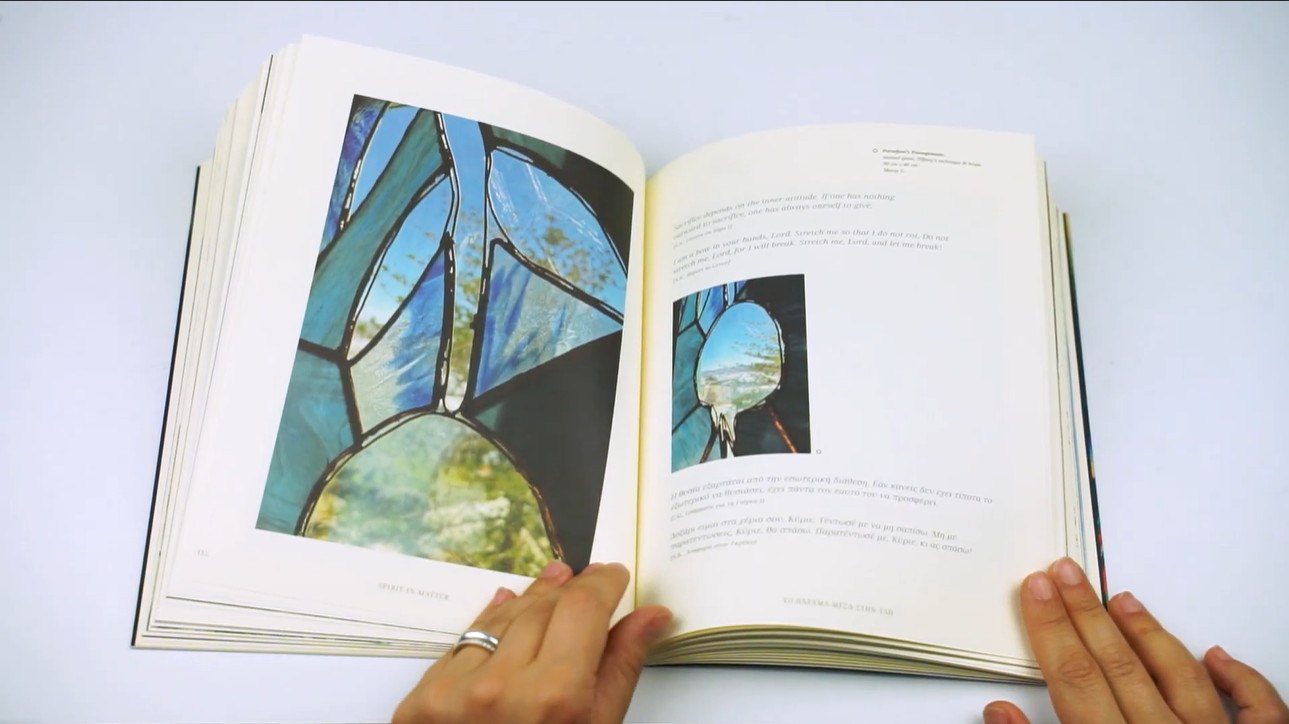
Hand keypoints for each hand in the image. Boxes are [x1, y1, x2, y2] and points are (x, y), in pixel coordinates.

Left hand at [394, 561, 671, 723]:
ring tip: (554, 582)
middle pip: (545, 606)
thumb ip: (621, 668)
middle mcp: (502, 687)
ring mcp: (454, 692)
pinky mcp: (420, 700)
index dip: (603, 583)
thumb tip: (651, 616)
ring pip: (502, 618)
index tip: (614, 576)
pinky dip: (490, 623)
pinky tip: (510, 604)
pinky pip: (463, 643)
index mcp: (556, 698)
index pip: (584, 607)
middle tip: (590, 580)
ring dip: (532, 598)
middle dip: (571, 589)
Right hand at [985, 558, 1287, 722]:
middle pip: (1118, 666)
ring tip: (1123, 598)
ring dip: (1147, 633)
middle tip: (1064, 571)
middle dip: (1084, 613)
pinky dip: (1239, 679)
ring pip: (1180, 676)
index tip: (1034, 589)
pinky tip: (1218, 655)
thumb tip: (1000, 711)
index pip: (1075, 679)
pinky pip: (1257, 711)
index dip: (1050, 629)